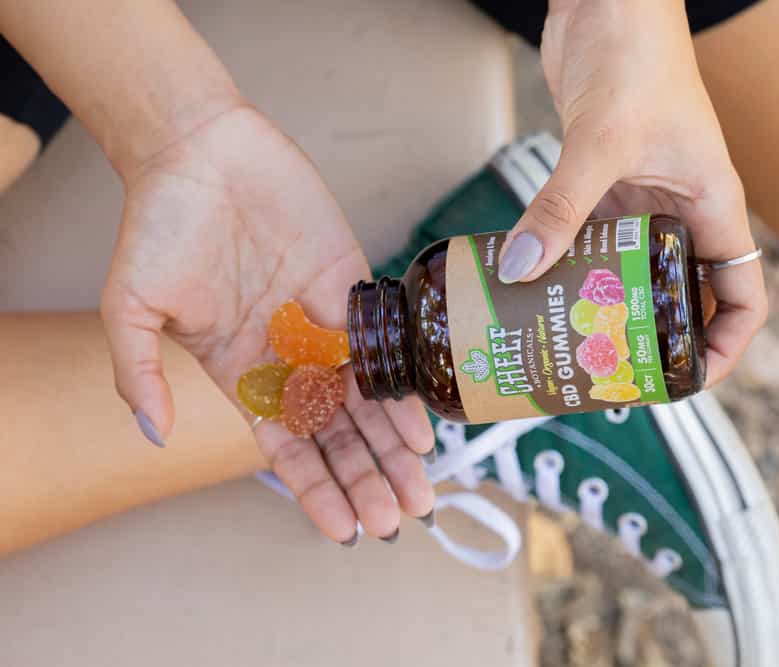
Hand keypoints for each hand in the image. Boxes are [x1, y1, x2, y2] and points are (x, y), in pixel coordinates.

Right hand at [101, 106, 433, 541]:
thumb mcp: (131, 305)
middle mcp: (289, 357)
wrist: (203, 150)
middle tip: (397, 518)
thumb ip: (138, 371)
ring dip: (394, 448)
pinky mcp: (354, 286)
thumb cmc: (160, 224)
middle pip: (336, 434)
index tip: (344, 530)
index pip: (285, 447)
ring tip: (421, 490)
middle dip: (366, 478)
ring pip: (367, 400)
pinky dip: (403, 386)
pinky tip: (422, 426)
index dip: (315, 489)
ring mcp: (324, 324)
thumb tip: (149, 433)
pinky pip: (385, 346)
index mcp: (241, 372)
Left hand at [497, 0, 766, 385]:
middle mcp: (684, 210)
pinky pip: (593, 241)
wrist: (607, 1)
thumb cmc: (634, 54)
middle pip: (683, 296)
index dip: (724, 347)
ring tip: (566, 341)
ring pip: (633, 273)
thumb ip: (561, 208)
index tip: (685, 381)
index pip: (742, 297)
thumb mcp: (601, 142)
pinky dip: (570, 266)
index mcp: (714, 207)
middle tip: (609, 373)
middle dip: (654, 339)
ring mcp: (644, 199)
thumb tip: (519, 269)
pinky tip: (536, 286)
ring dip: (604, 305)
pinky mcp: (605, 183)